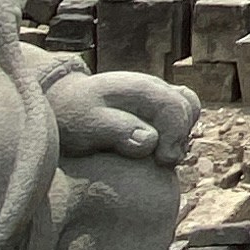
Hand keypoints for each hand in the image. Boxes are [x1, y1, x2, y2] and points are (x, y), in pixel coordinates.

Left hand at [55, 68, 197, 163]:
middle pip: (188, 107)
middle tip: (160, 161)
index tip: (162, 160)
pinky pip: (179, 118)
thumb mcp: (86, 125)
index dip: (175, 135)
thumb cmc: (71, 117)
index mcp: (139, 88)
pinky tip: (157, 153)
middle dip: (180, 137)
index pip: (175, 106)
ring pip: (188, 110)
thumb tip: (149, 141)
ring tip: (160, 158)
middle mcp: (152, 88)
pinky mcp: (154, 109)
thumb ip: (116, 131)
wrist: (61, 106)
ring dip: (180, 136)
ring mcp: (155, 97)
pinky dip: (175, 135)